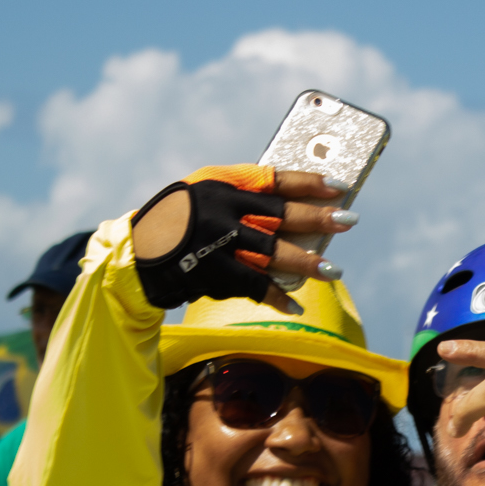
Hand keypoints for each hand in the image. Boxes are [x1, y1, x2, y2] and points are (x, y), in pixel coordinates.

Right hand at [130, 167, 357, 312]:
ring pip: (271, 253)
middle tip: (348, 222)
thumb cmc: (176, 221)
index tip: (340, 187)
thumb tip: (292, 209)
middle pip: (280, 215)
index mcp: (222, 185)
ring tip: (333, 271)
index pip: (274, 179)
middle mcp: (221, 211)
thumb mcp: (203, 194)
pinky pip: (252, 286)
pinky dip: (275, 297)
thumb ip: (241, 196)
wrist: (136, 256)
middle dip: (317, 218)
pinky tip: (295, 306)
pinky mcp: (211, 273)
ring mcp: (216, 244)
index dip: (309, 183)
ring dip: (305, 262)